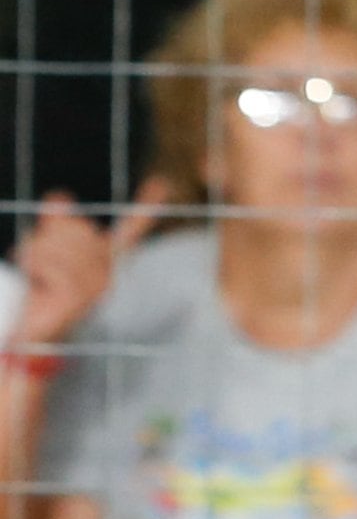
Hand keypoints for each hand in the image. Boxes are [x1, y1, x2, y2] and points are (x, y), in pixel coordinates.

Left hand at [14, 182, 159, 349]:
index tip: (163, 183)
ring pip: (55, 244)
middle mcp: (108, 272)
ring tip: (35, 274)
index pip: (129, 230)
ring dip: (34, 253)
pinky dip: (32, 266)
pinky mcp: (79, 296)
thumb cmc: (42, 291)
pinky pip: (47, 262)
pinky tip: (37, 284)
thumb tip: (61, 196)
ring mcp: (97, 285)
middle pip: (75, 227)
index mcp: (105, 260)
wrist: (35, 334)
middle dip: (47, 237)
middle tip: (39, 261)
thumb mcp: (46, 251)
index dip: (146, 207)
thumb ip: (55, 224)